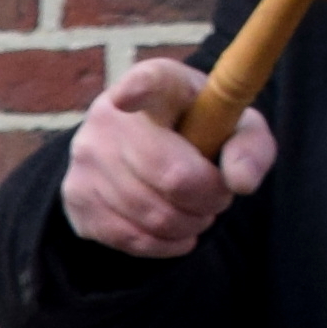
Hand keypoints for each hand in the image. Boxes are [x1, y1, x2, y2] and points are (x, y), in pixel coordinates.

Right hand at [59, 57, 276, 258]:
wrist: (146, 148)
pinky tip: (176, 232)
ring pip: (153, 214)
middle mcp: (109, 115)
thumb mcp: (238, 129)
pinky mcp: (75, 195)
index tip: (129, 98)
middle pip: (172, 176)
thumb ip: (251, 147)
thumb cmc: (202, 133)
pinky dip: (164, 245)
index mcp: (158, 82)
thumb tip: (240, 182)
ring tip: (198, 213)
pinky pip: (129, 237)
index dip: (137, 90)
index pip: (146, 82)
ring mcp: (86, 157)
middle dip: (209, 199)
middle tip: (218, 198)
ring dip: (190, 225)